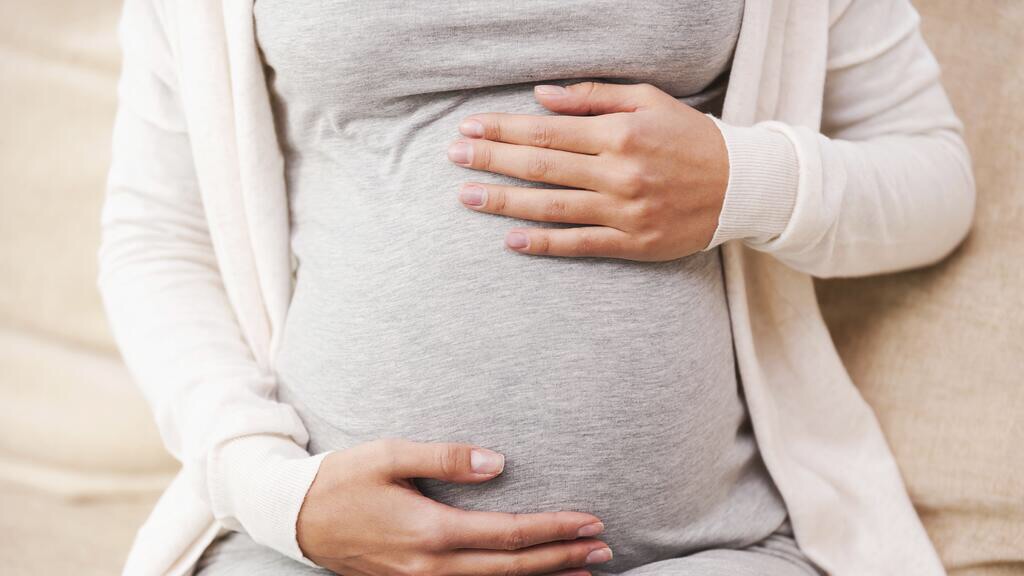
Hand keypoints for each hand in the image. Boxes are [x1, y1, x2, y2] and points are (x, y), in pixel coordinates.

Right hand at [297, 438, 611, 575]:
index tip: (590, 521)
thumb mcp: (389, 455)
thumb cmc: (342, 479)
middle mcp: (431, 566)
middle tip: (605, 548)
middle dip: (562, 558)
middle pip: (512, 568)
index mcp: (430, 531)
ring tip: (583, 572)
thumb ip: (446, 458)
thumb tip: (499, 462)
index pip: (509, 534)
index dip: (554, 529)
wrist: (293, 518)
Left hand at [446, 81, 729, 260]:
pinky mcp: (633, 243)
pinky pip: (579, 245)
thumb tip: (540, 96)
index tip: (470, 127)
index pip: (546, 129)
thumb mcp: (648, 101)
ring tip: (468, 197)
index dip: (503, 129)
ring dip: (505, 202)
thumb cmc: (690, 138)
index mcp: (619, 133)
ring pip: (551, 207)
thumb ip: (592, 96)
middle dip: (491, 159)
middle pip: (540, 166)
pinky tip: (511, 241)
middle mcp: (618, 172)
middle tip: (453, 156)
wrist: (742, 186)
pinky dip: (544, 244)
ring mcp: (624, 211)